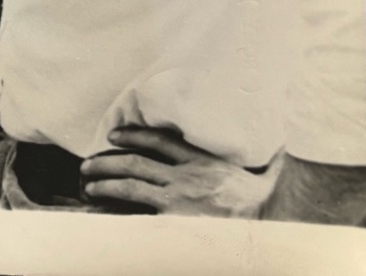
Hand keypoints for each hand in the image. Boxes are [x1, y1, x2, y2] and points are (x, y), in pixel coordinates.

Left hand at [80, 126, 280, 217]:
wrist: (274, 229)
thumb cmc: (268, 207)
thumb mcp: (262, 175)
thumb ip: (262, 157)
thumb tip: (279, 140)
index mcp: (203, 162)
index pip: (159, 140)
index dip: (132, 135)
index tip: (113, 136)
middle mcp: (187, 178)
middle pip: (136, 162)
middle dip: (106, 161)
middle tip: (87, 165)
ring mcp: (180, 201)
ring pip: (131, 186)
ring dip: (105, 184)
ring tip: (89, 186)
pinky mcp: (175, 224)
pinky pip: (139, 216)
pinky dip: (118, 213)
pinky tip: (102, 213)